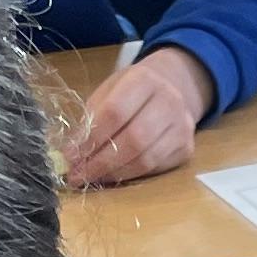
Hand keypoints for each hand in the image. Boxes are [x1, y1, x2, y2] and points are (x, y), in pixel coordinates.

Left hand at [65, 44, 216, 186]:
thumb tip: (72, 152)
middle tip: (78, 175)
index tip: (70, 155)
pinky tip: (112, 175)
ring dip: (114, 173)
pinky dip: (130, 175)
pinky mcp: (186, 148)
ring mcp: (182, 126)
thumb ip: (92, 118)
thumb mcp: (109, 91)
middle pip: (133, 140)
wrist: (172, 88)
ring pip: (146, 159)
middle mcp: (169, 101)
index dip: (91, 138)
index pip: (115, 112)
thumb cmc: (131, 91)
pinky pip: (155, 168)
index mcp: (144, 79)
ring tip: (92, 177)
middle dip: (101, 162)